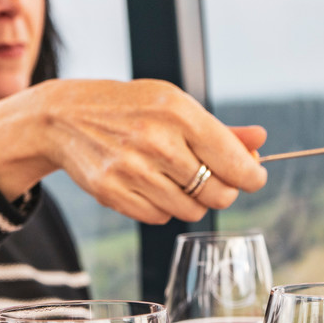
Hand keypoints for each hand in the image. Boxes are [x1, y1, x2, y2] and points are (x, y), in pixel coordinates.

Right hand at [0, 78, 267, 222]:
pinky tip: (152, 185)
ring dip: (193, 202)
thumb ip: (220, 129)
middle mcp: (156, 141)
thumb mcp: (174, 105)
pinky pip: (159, 218)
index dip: (252, 177)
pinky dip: (163, 208)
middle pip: (218, 193)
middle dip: (224, 191)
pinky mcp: (113, 193)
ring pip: (191, 211)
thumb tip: (259, 142)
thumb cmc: (128, 108)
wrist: (64, 117)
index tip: (254, 177)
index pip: (234, 162)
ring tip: (179, 180)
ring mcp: (132, 170)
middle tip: (215, 180)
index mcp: (178, 112)